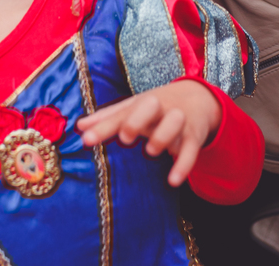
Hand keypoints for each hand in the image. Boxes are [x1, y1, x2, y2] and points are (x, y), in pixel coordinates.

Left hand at [75, 79, 222, 187]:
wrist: (199, 98)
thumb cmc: (157, 106)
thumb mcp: (133, 108)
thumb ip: (108, 117)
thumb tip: (79, 126)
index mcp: (141, 102)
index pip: (120, 113)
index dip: (103, 126)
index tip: (86, 139)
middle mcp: (160, 108)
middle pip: (149, 106)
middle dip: (137, 120)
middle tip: (125, 137)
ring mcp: (179, 120)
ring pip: (174, 123)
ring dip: (162, 135)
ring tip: (151, 150)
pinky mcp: (194, 136)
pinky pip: (190, 150)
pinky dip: (183, 165)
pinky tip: (173, 181)